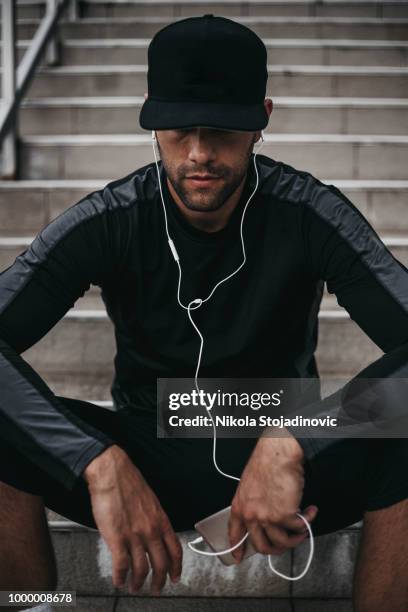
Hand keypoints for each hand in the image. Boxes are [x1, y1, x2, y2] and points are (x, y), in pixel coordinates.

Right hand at [83, 445, 182, 594]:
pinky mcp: (117, 538)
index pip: (175, 549)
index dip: (176, 567)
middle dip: (159, 581)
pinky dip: (121, 577)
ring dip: (139, 582)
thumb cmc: (129, 482)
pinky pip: (122, 565)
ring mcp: (135, 535)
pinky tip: (119, 581)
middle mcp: (151, 529)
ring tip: (135, 587)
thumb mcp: (150, 501)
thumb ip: (153, 519)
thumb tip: (152, 533)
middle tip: (156, 589)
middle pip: (161, 564)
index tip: (175, 576)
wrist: (112, 473)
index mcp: (161, 519)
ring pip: (142, 569)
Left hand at [228, 432, 317, 562]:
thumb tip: (264, 515)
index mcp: (240, 505)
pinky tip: (310, 511)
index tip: (238, 557)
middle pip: (261, 546)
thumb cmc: (266, 462)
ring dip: (295, 538)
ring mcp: (267, 517)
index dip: (236, 548)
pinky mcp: (284, 516)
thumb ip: (253, 502)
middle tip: (285, 545)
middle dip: (276, 550)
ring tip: (302, 528)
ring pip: (282, 543)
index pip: (234, 532)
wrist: (278, 454)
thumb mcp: (250, 484)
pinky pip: (299, 528)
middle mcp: (251, 515)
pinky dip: (308, 521)